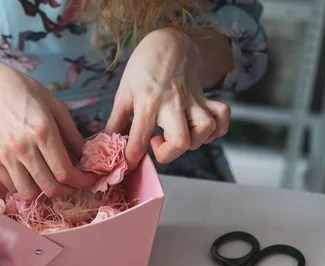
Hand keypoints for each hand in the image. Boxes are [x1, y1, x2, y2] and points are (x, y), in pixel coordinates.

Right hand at [0, 60, 95, 199]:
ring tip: (52, 182)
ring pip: (29, 193)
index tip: (88, 180)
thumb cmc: (26, 94)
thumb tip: (85, 159)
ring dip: (45, 192)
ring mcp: (5, 156)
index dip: (82, 182)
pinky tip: (33, 176)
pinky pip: (12, 186)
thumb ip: (73, 135)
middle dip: (68, 190)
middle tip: (74, 184)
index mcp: (43, 132)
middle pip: (50, 188)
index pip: (65, 172)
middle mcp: (23, 147)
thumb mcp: (57, 107)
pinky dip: (26, 186)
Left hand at [105, 28, 230, 169]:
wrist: (169, 43)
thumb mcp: (123, 94)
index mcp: (147, 102)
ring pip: (206, 130)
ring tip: (176, 134)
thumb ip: (115, 122)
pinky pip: (222, 120)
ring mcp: (193, 101)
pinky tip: (198, 130)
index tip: (129, 164)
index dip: (132, 159)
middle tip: (156, 144)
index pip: (139, 140)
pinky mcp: (207, 99)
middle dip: (168, 154)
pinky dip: (215, 131)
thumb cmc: (142, 70)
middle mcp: (173, 103)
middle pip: (180, 141)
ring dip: (193, 142)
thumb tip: (102, 145)